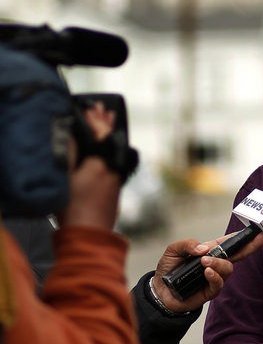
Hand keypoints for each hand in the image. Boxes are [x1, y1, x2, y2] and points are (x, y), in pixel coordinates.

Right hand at [58, 103, 120, 229]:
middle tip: (106, 111)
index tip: (94, 107)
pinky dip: (108, 154)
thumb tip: (71, 135)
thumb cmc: (74, 208)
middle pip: (109, 142)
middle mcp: (113, 169)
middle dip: (105, 126)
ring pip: (112, 153)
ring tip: (107, 126)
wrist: (88, 237)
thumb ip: (68, 153)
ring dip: (108, 139)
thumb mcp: (64, 177)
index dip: (95, 120)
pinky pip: (113, 165)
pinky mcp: (114, 192)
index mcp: (101, 163)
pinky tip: (104, 155)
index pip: (100, 134)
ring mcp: (116, 181)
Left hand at [151, 228, 262, 313]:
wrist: (160, 292)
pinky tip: (207, 272)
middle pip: (238, 254)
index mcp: (209, 251)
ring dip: (219, 264)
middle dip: (249, 246)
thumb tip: (204, 249)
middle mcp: (215, 263)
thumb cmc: (168, 269)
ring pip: (228, 268)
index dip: (242, 237)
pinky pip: (218, 283)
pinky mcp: (209, 291)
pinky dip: (215, 276)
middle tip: (259, 239)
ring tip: (205, 262)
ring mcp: (214, 277)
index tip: (255, 230)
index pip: (228, 242)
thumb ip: (187, 244)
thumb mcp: (173, 250)